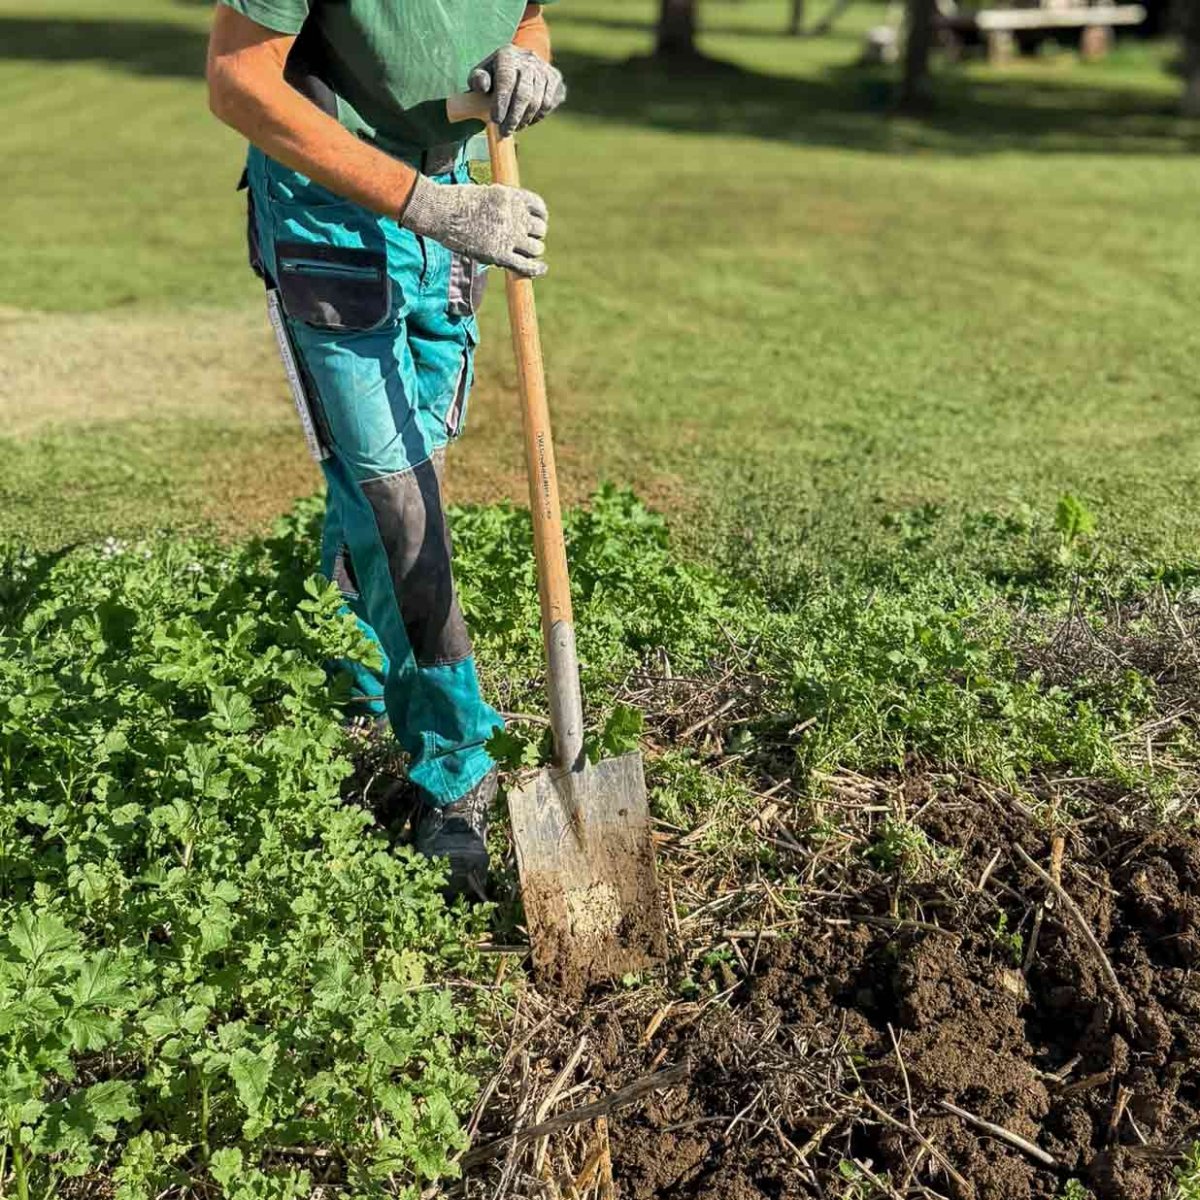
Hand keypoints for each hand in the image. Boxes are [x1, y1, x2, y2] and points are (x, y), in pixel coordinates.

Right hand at [401, 175, 548, 277]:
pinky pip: (527, 265)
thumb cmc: (456, 202)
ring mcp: (508, 235)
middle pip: (539, 229)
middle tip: (524, 240)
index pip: (538, 207)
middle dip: (535, 235)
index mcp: (511, 196)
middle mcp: (513, 215)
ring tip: (525, 253)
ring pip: (536, 248)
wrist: (441, 212)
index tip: (537, 222)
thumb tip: (512, 213)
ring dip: (533, 251)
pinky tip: (542, 269)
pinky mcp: (500, 254)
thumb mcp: (485, 193)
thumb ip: (502, 203)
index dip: (540, 217)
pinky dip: (536, 269)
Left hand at [468, 45, 565, 136]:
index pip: (506, 80)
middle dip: (514, 117)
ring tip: (514, 127)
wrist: (519, 64)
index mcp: (507, 55)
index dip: (501, 102)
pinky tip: (527, 119)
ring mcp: (544, 68)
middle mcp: (528, 59)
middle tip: (505, 132)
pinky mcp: (555, 78)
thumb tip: (483, 86)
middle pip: (524, 94)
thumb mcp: (481, 74)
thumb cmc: (494, 75)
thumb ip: (477, 80)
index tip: (496, 120)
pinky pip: (548, 104)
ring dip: (525, 119)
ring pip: (538, 101)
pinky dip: (537, 116)